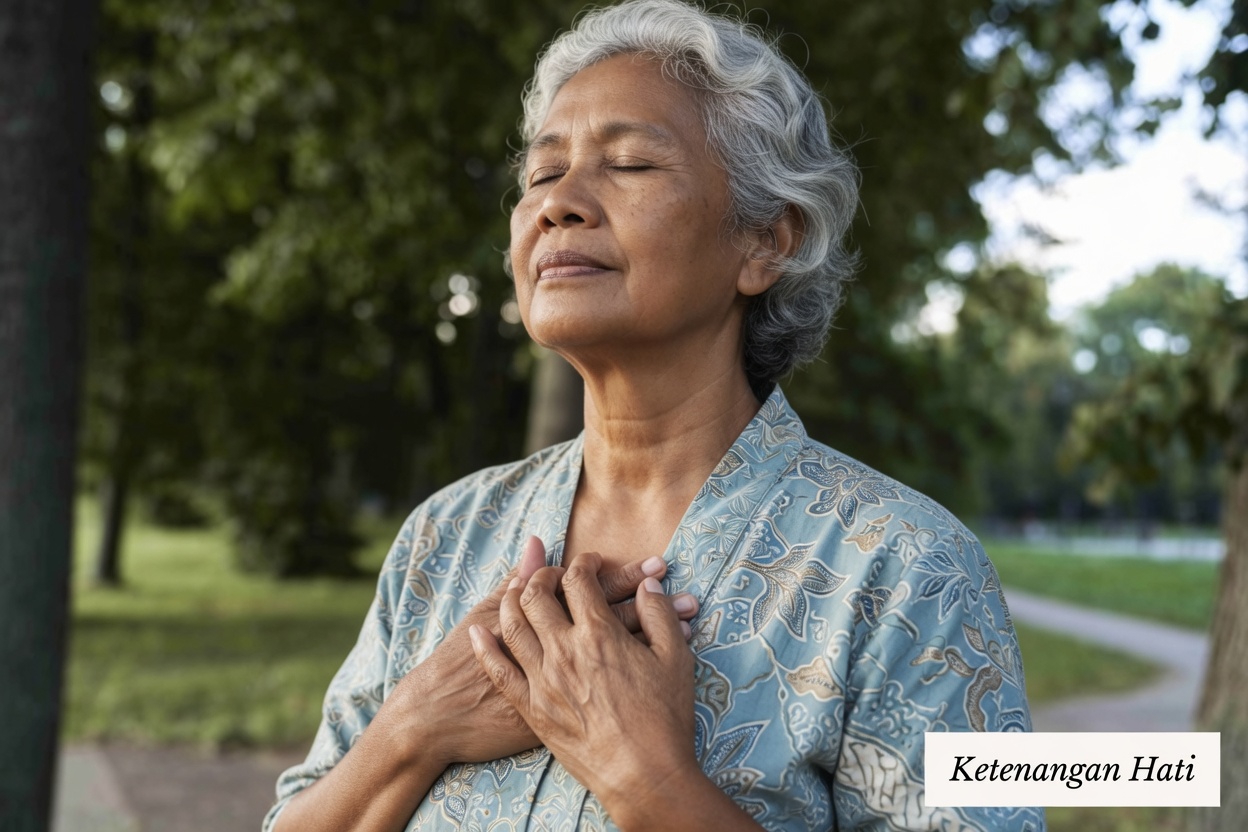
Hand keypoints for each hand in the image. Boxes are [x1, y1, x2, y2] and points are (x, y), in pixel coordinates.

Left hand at [469, 551, 698, 811]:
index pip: (579, 579)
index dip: (584, 563)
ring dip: (510, 600)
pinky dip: (485, 647)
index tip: (591, 564)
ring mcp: (543, 679)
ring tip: (516, 592)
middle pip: (536, 594)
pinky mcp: (531, 708)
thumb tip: (648, 585)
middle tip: (552, 574)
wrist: (643, 775)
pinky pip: (498, 670)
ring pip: (511, 626)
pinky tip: (478, 632)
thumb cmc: (664, 719)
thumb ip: (659, 614)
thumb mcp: (675, 659)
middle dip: (542, 575)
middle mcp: (564, 650)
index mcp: (600, 634)